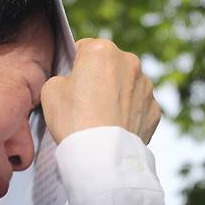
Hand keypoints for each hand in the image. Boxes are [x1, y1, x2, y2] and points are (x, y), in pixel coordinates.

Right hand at [41, 38, 160, 144]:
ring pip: (125, 84)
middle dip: (98, 77)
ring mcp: (145, 86)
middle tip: (84, 101)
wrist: (102, 156)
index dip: (74, 66)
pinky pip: (137, 105)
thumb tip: (72, 82)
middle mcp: (129, 62)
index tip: (71, 83)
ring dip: (115, 94)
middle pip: (108, 64)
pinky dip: (127, 112)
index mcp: (102, 50)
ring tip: (99, 117)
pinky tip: (114, 127)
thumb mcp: (50, 90)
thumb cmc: (74, 120)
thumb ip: (62, 77)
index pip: (83, 48)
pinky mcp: (154, 108)